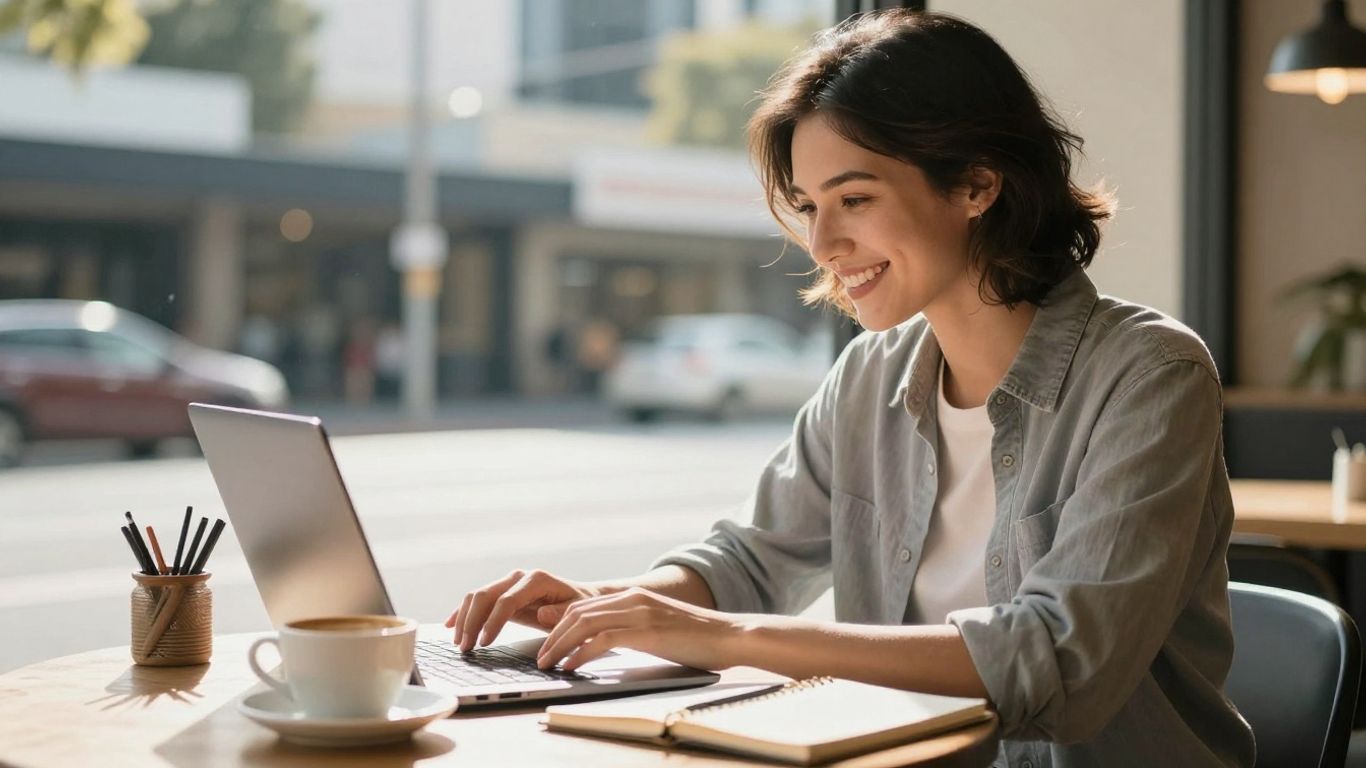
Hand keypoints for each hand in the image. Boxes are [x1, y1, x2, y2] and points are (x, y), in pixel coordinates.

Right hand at [445, 569, 600, 651]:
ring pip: (477, 596)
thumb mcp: (577, 612)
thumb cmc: (579, 606)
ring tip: (460, 644)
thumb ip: (560, 613)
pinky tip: (450, 625)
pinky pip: (478, 600)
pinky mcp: (502, 593)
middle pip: (485, 595)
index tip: (484, 642)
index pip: (507, 600)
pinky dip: (462, 612)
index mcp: (536, 580)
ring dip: (464, 619)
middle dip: (472, 622)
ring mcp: (508, 583)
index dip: (493, 621)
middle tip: (466, 647)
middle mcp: (518, 577)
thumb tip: (542, 613)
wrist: (581, 597)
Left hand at [535, 587, 743, 672]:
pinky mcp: (646, 631)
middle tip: (539, 656)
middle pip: (577, 612)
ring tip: (548, 663)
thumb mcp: (657, 627)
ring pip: (584, 624)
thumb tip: (604, 645)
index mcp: (633, 596)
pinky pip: (602, 640)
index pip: (584, 606)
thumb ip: (632, 629)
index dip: (560, 624)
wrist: (729, 635)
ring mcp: (639, 612)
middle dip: (553, 635)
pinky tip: (572, 666)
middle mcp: (632, 598)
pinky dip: (581, 653)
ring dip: (560, 645)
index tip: (547, 643)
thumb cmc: (697, 638)